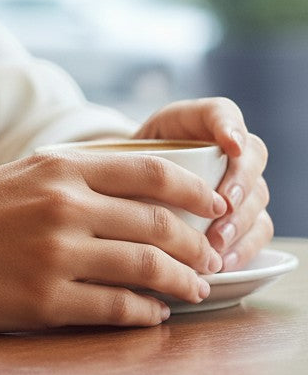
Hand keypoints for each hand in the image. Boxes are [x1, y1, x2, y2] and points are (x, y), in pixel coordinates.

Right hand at [0, 149, 225, 333]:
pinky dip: (146, 313)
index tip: (213, 207)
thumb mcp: (17, 176)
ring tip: (192, 288)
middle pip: (160, 223)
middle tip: (209, 257)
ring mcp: (55, 253)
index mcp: (57, 166)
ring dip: (182, 282)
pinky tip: (151, 313)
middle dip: (197, 244)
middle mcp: (63, 204)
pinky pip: (117, 309)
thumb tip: (134, 198)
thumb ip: (71, 180)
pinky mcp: (44, 301)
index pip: (152, 171)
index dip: (193, 191)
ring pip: (148, 267)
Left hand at [133, 98, 272, 271]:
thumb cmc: (121, 166)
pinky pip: (257, 229)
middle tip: (223, 204)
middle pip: (251, 156)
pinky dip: (244, 247)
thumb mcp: (117, 154)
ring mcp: (236, 181)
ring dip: (241, 221)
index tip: (230, 146)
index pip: (221, 113)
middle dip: (240, 183)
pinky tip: (224, 261)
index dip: (230, 126)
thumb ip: (126, 161)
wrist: (120, 186)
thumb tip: (128, 185)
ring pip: (257, 197)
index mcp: (193, 122)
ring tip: (217, 242)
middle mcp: (224, 148)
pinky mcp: (240, 214)